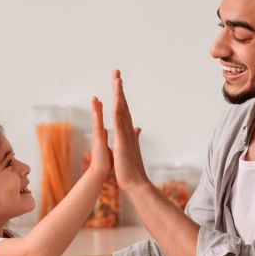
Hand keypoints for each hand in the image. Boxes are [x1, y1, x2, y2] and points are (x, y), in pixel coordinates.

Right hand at [88, 97, 112, 177]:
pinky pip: (97, 128)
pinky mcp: (98, 142)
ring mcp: (97, 138)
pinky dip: (97, 120)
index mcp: (101, 137)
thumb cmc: (105, 164)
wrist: (100, 174)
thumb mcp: (112, 149)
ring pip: (96, 120)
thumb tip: (114, 137)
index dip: (101, 112)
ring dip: (95, 110)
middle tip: (95, 98)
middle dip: (96, 107)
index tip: (100, 103)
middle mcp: (98, 136)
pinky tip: (97, 113)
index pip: (101, 121)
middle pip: (97, 118)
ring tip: (94, 99)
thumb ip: (113, 142)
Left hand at [110, 70, 148, 192]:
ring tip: (116, 78)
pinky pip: (120, 121)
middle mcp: (128, 129)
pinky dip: (118, 108)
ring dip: (119, 93)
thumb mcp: (131, 149)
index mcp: (127, 132)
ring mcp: (126, 134)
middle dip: (119, 88)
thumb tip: (138, 129)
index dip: (120, 96)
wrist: (136, 183)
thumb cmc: (132, 169)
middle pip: (123, 104)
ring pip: (122, 109)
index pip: (123, 110)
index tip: (117, 83)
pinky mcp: (123, 140)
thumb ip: (134, 137)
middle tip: (116, 72)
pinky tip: (116, 98)